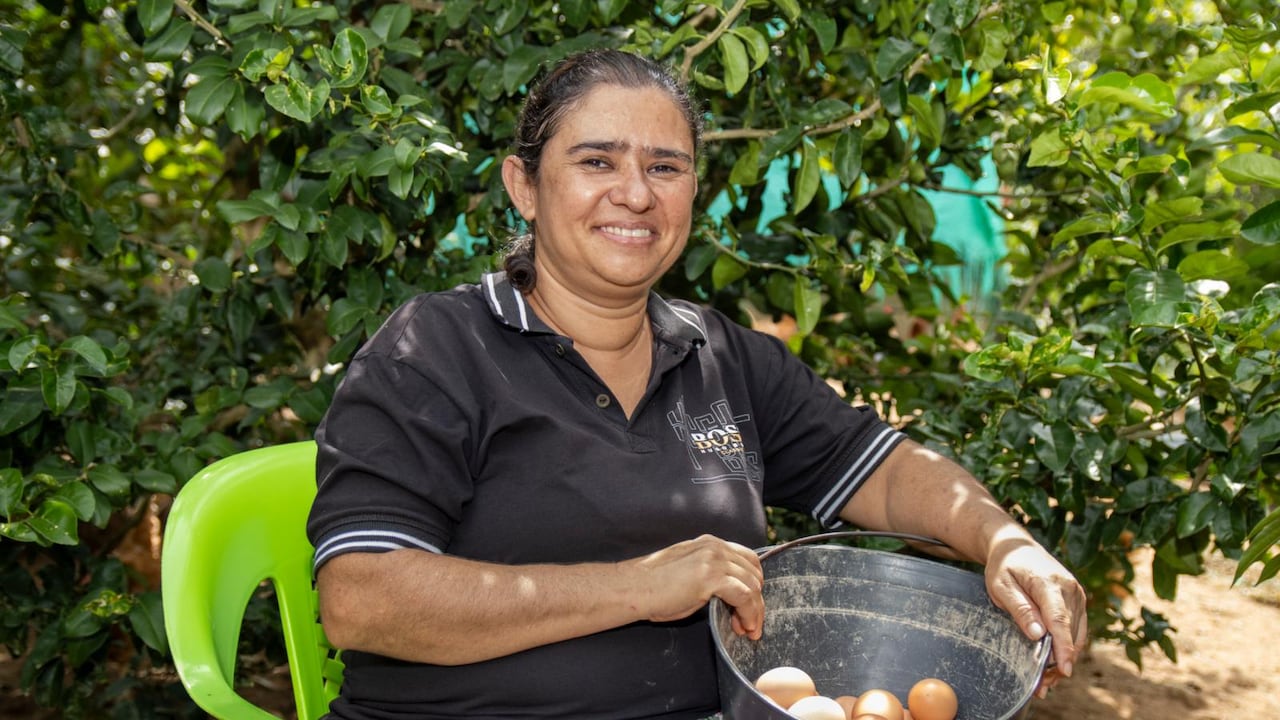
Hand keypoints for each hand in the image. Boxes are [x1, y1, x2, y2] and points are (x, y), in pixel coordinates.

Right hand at [623, 534, 764, 638]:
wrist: (633, 588)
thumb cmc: (653, 587)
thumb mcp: (688, 572)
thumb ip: (710, 574)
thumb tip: (728, 595)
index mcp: (709, 543)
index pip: (747, 559)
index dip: (753, 584)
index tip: (749, 608)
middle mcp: (715, 547)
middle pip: (754, 572)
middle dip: (757, 601)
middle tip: (748, 624)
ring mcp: (714, 559)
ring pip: (753, 586)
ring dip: (755, 612)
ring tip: (746, 630)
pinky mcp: (711, 576)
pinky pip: (745, 596)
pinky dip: (749, 614)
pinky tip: (743, 626)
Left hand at [982, 537, 1087, 696]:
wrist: (1016, 546)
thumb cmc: (1004, 566)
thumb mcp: (1001, 586)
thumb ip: (1020, 609)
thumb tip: (1038, 635)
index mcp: (1049, 583)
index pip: (1059, 620)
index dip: (1063, 648)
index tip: (1064, 669)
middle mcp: (1070, 589)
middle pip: (1070, 632)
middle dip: (1059, 661)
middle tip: (1042, 685)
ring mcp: (1077, 594)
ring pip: (1077, 634)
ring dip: (1065, 658)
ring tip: (1046, 680)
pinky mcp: (1077, 600)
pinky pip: (1077, 629)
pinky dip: (1069, 647)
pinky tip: (1055, 663)